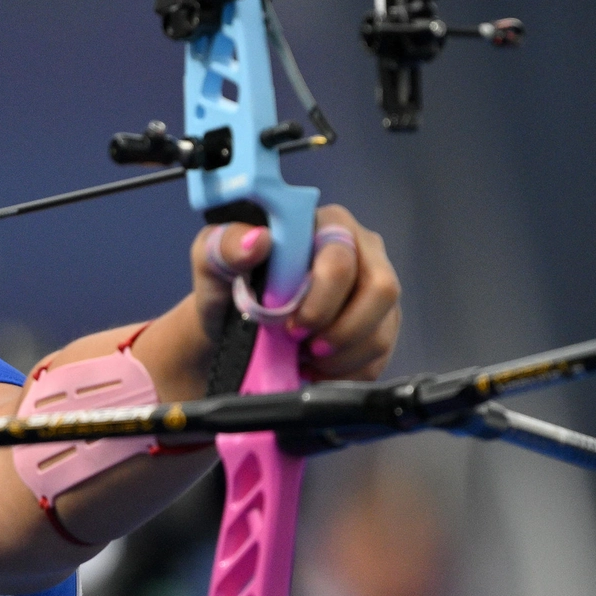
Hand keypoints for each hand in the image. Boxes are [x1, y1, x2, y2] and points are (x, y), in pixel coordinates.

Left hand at [191, 204, 400, 380]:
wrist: (229, 326)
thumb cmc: (227, 284)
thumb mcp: (212, 260)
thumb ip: (226, 244)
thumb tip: (257, 240)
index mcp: (326, 223)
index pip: (341, 259)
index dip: (320, 300)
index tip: (290, 326)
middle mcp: (362, 249)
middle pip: (380, 290)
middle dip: (340, 330)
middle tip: (303, 347)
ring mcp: (376, 288)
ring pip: (382, 328)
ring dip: (341, 356)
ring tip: (304, 359)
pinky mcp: (381, 324)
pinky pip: (381, 356)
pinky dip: (346, 373)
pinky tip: (315, 370)